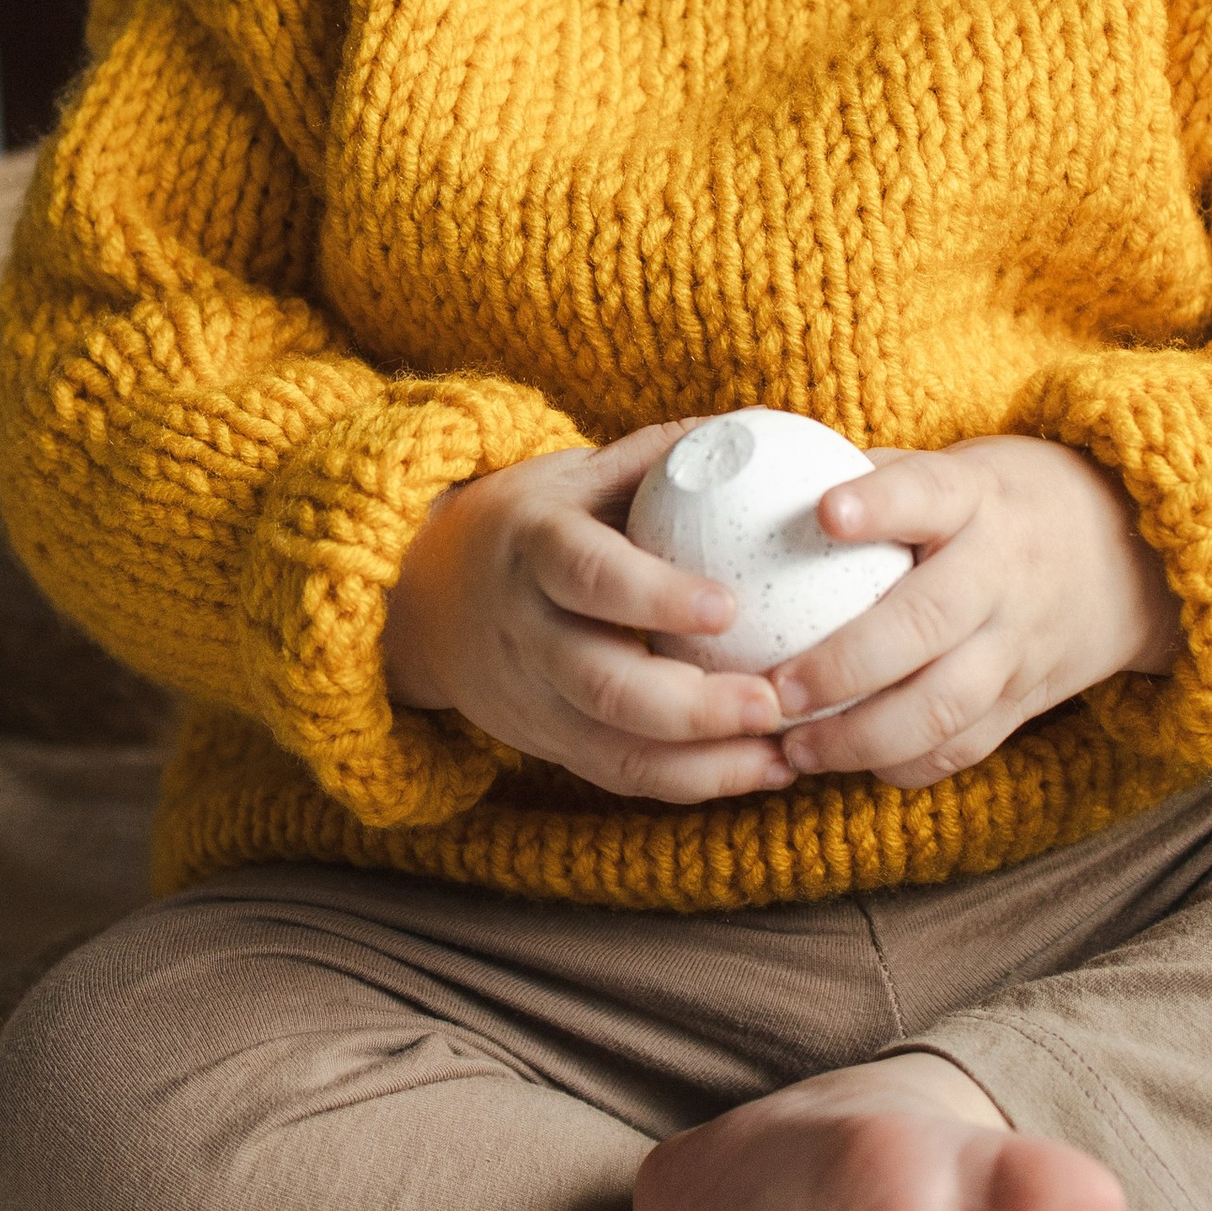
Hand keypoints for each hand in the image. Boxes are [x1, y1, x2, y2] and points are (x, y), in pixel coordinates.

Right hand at [382, 422, 795, 803]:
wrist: (426, 596)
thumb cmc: (534, 521)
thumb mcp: (579, 472)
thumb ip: (662, 454)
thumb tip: (765, 427)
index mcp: (534, 547)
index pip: (588, 575)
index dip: (654, 597)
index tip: (730, 608)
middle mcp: (526, 631)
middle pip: (603, 684)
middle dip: (693, 707)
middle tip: (773, 704)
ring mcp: (533, 698)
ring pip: (614, 750)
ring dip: (705, 763)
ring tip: (785, 754)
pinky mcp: (549, 743)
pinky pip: (621, 776)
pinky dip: (694, 783)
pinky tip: (763, 769)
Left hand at [761, 436, 1179, 792]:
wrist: (1130, 557)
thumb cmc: (1006, 504)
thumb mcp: (958, 469)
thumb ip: (878, 478)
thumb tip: (767, 480)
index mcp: (977, 501)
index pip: (929, 494)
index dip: (881, 503)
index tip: (827, 513)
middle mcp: (1001, 574)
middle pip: (926, 624)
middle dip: (844, 665)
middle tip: (776, 689)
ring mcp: (1017, 645)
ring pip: (943, 706)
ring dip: (862, 737)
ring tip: (795, 750)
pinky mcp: (1025, 701)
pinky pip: (965, 747)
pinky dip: (906, 765)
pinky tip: (852, 768)